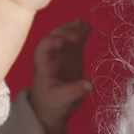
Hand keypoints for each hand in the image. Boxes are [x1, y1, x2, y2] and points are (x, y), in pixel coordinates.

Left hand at [28, 18, 91, 133]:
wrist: (51, 108)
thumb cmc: (51, 103)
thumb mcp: (62, 100)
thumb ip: (75, 91)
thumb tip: (90, 84)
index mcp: (43, 64)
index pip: (43, 48)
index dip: (53, 41)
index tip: (65, 42)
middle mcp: (51, 55)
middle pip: (54, 37)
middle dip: (64, 32)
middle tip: (77, 32)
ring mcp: (62, 54)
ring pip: (65, 36)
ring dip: (73, 28)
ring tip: (84, 24)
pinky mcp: (72, 56)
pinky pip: (75, 41)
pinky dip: (80, 33)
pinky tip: (88, 26)